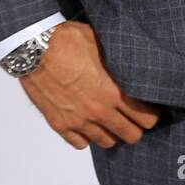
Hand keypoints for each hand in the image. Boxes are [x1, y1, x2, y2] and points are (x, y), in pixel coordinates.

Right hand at [18, 20, 162, 149]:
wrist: (34, 48)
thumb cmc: (68, 40)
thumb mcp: (102, 43)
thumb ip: (119, 61)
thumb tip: (133, 61)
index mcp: (114, 91)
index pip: (146, 117)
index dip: (151, 114)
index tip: (149, 109)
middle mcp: (99, 111)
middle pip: (131, 135)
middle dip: (136, 127)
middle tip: (133, 118)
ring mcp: (79, 121)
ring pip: (107, 142)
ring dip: (112, 133)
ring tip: (110, 120)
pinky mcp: (60, 124)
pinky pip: (80, 144)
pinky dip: (86, 136)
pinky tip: (87, 123)